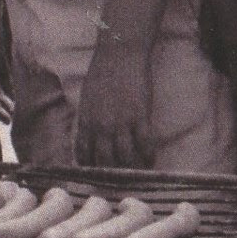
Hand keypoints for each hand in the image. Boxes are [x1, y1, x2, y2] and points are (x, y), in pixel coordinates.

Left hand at [75, 37, 154, 168]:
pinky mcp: (140, 116)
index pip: (84, 154)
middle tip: (120, 185)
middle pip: (105, 161)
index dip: (91, 169)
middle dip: (111, 176)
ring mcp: (121, 123)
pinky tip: (152, 161)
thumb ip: (88, 118)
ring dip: (132, 170)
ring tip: (138, 177)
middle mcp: (101, 127)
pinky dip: (148, 156)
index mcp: (86, 121)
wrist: (120, 53)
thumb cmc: (102, 71)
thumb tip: (89, 134)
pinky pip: (145, 144)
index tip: (97, 178)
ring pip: (125, 157)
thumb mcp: (87, 97)